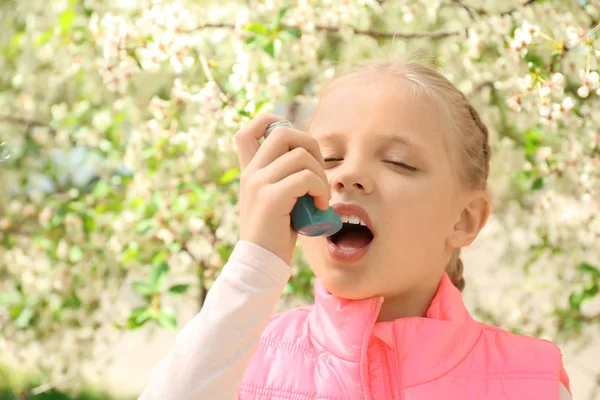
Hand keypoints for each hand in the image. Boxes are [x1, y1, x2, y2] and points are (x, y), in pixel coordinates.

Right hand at [235, 113, 330, 264]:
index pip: (248, 130)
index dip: (270, 122)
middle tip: (318, 173)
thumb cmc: (275, 233)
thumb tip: (309, 158)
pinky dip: (320, 189)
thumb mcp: (276, 199)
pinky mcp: (271, 197)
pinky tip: (320, 205)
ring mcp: (258, 183)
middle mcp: (251, 172)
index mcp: (249, 171)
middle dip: (310, 146)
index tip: (294, 143)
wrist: (260, 262)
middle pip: (283, 132)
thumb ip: (285, 178)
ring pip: (300, 156)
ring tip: (320, 196)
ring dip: (320, 174)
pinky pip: (306, 178)